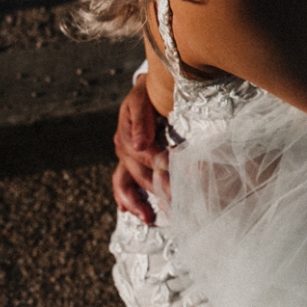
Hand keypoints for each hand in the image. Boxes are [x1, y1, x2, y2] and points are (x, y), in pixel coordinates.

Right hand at [112, 74, 165, 220]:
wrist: (146, 88)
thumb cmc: (148, 92)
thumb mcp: (142, 100)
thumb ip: (141, 120)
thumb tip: (140, 145)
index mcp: (127, 134)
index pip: (145, 155)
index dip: (163, 164)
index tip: (183, 173)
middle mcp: (123, 148)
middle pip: (138, 174)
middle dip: (157, 189)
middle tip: (177, 202)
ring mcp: (125, 157)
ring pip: (125, 184)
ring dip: (136, 203)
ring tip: (148, 218)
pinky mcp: (130, 162)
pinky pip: (123, 184)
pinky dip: (127, 199)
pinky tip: (133, 211)